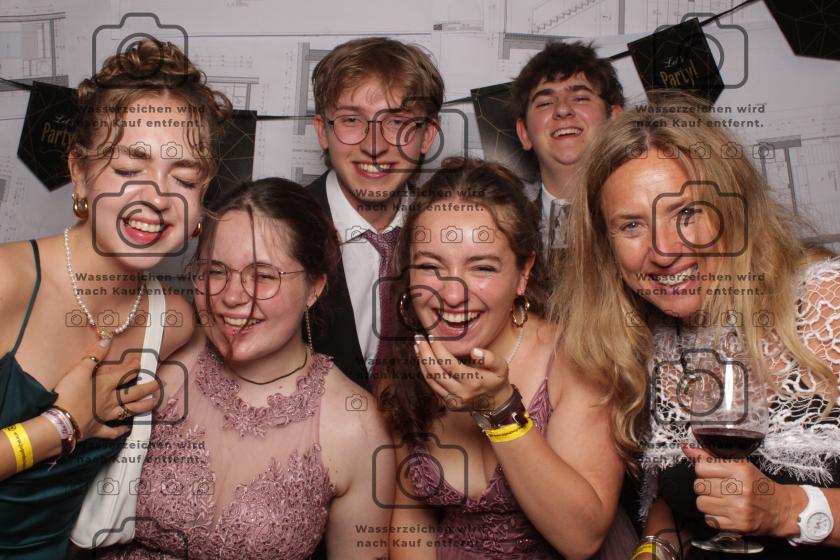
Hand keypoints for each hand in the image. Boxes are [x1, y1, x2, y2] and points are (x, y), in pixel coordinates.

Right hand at [53, 339, 161, 440]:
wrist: (59, 422)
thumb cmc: (68, 395)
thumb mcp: (79, 371)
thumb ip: (93, 356)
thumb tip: (107, 339)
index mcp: (105, 385)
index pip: (124, 374)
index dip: (133, 367)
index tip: (141, 362)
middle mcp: (109, 401)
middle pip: (133, 393)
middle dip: (148, 388)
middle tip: (160, 384)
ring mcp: (105, 416)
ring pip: (128, 411)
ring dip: (142, 406)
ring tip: (154, 403)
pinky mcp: (97, 430)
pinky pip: (112, 432)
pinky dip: (120, 431)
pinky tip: (127, 429)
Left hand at [414, 335, 512, 411]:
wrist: (496, 403)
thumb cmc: (497, 381)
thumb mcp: (501, 366)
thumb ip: (489, 357)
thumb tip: (474, 351)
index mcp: (473, 382)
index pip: (448, 364)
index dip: (437, 350)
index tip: (431, 337)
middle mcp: (460, 393)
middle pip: (435, 372)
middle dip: (424, 354)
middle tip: (418, 339)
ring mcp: (452, 401)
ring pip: (431, 380)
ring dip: (422, 362)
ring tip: (418, 347)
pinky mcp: (448, 403)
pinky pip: (432, 386)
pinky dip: (426, 372)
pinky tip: (423, 360)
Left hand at [683, 443, 798, 536]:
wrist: (781, 509)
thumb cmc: (758, 485)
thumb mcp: (739, 465)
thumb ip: (710, 457)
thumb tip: (687, 448)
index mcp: (740, 470)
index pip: (701, 467)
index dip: (702, 470)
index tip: (710, 473)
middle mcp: (740, 488)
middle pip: (699, 486)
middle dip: (705, 487)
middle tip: (718, 488)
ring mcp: (739, 508)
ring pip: (701, 503)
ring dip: (708, 502)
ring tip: (721, 500)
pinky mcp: (738, 525)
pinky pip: (709, 519)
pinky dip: (714, 516)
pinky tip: (725, 511)